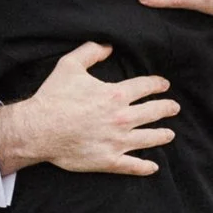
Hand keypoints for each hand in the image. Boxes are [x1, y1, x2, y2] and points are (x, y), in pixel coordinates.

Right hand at [0, 40, 177, 178]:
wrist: (39, 129)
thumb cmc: (53, 97)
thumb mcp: (70, 65)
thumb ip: (90, 52)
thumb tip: (108, 46)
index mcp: (115, 95)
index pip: (145, 87)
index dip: (157, 84)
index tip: (164, 85)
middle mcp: (122, 118)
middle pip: (153, 112)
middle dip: (166, 108)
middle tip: (174, 107)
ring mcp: (117, 141)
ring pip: (148, 138)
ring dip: (162, 135)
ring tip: (170, 134)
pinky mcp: (108, 160)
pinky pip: (132, 165)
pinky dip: (145, 167)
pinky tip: (153, 166)